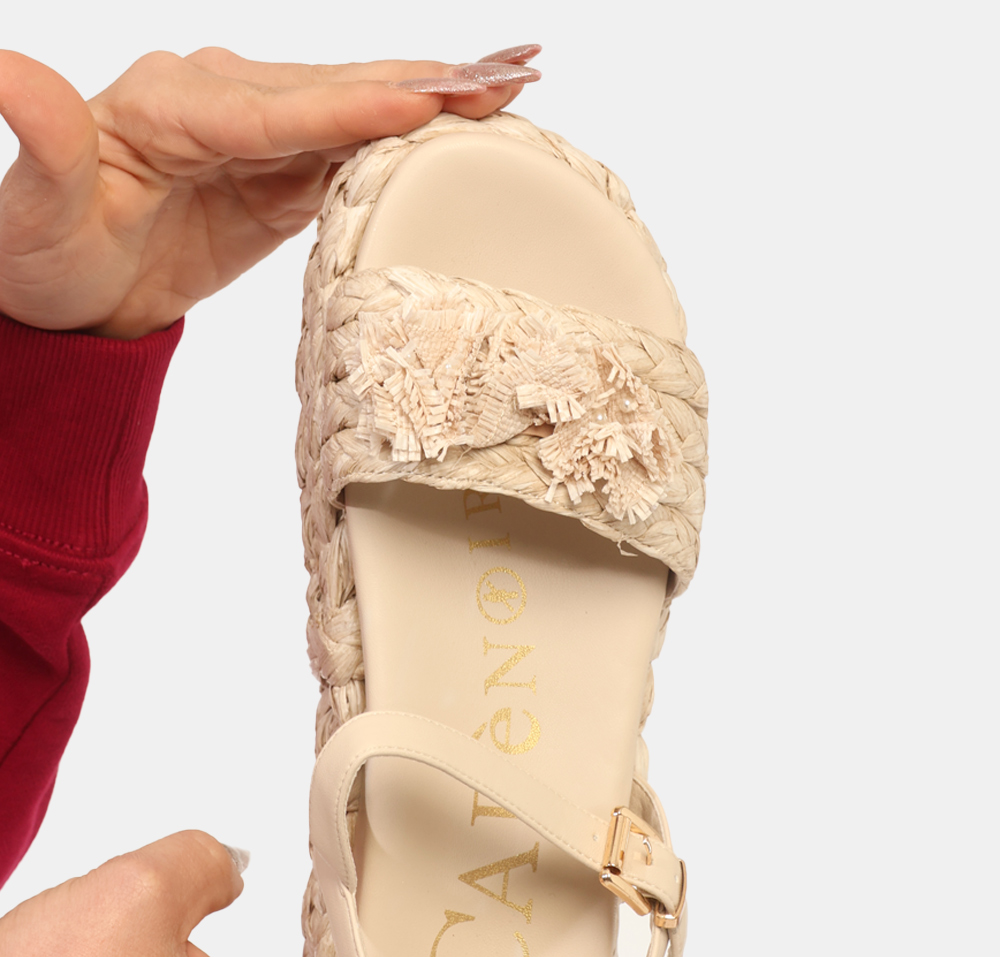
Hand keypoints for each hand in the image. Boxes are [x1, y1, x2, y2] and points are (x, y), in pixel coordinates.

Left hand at [0, 45, 540, 337]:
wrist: (68, 297)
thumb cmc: (42, 257)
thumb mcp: (32, 212)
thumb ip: (40, 143)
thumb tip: (5, 68)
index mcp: (168, 103)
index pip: (272, 108)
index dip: (348, 107)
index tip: (421, 101)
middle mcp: (218, 101)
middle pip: (333, 89)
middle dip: (423, 80)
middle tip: (508, 71)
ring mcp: (255, 133)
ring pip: (356, 108)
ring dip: (435, 96)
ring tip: (512, 83)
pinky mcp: (278, 170)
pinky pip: (351, 148)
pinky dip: (410, 135)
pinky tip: (462, 124)